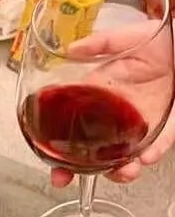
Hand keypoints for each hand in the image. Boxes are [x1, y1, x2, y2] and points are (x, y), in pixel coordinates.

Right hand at [51, 20, 174, 185]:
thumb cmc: (159, 40)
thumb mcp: (128, 37)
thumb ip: (102, 43)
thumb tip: (73, 50)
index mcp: (101, 95)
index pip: (73, 128)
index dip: (59, 151)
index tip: (53, 166)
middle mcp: (118, 114)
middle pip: (94, 152)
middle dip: (82, 171)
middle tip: (72, 179)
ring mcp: (142, 122)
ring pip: (126, 156)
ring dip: (122, 169)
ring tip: (123, 172)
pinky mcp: (168, 124)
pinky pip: (161, 141)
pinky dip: (155, 150)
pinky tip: (148, 156)